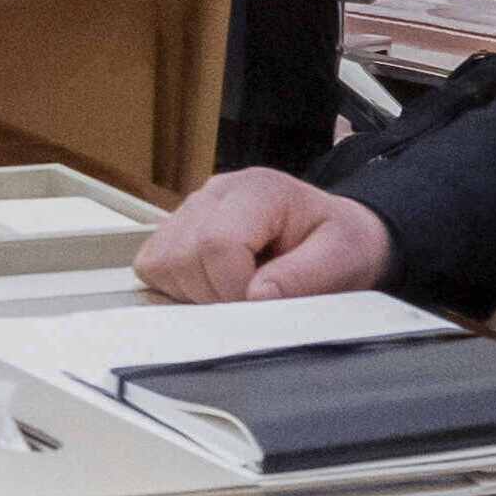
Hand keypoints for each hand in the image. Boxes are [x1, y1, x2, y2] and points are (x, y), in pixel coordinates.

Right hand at [133, 166, 398, 300]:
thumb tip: (256, 296)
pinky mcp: (177, 228)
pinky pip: (152, 265)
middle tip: (253, 302)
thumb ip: (304, 276)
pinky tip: (214, 286)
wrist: (337, 234)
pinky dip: (176, 287)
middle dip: (215, 295)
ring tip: (236, 291)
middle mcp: (217, 191)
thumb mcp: (344, 258)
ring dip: (194, 293)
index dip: (234, 288)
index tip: (262, 306)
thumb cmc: (341, 244)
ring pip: (159, 262)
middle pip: (182, 256)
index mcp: (258, 190)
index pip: (216, 243)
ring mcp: (191, 207)